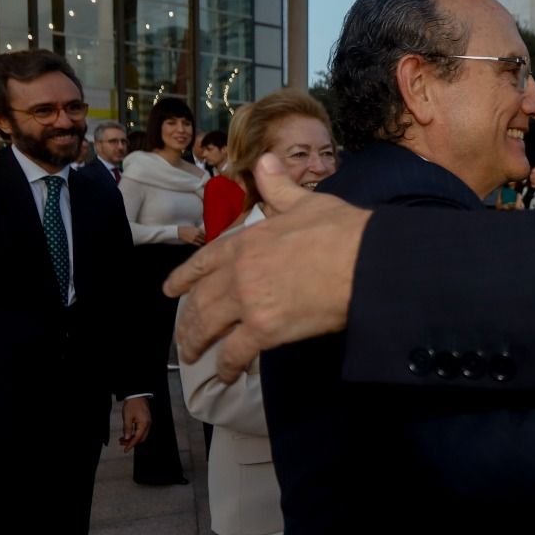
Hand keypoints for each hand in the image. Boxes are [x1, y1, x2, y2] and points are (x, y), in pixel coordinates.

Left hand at [120, 396, 150, 451]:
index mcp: (144, 424)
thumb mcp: (127, 417)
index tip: (125, 450)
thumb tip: (127, 438)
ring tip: (122, 439)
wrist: (137, 395)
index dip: (131, 444)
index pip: (137, 438)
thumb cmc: (133, 405)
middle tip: (122, 443)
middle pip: (141, 438)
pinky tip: (127, 434)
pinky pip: (141, 431)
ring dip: (132, 438)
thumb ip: (127, 428)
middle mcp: (148, 425)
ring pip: (141, 435)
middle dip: (131, 442)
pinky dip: (134, 434)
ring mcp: (147, 423)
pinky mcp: (145, 421)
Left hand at [166, 152, 368, 382]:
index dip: (183, 278)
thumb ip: (279, 186)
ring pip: (209, 327)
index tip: (170, 291)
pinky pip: (234, 353)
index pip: (204, 262)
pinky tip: (224, 374)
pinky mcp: (265, 330)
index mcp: (246, 241)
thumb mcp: (306, 201)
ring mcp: (249, 302)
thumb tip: (266, 160)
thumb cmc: (342, 229)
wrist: (364, 260)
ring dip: (197, 343)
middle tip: (184, 337)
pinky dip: (226, 366)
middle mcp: (239, 272)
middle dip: (188, 321)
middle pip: (201, 300)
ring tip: (194, 356)